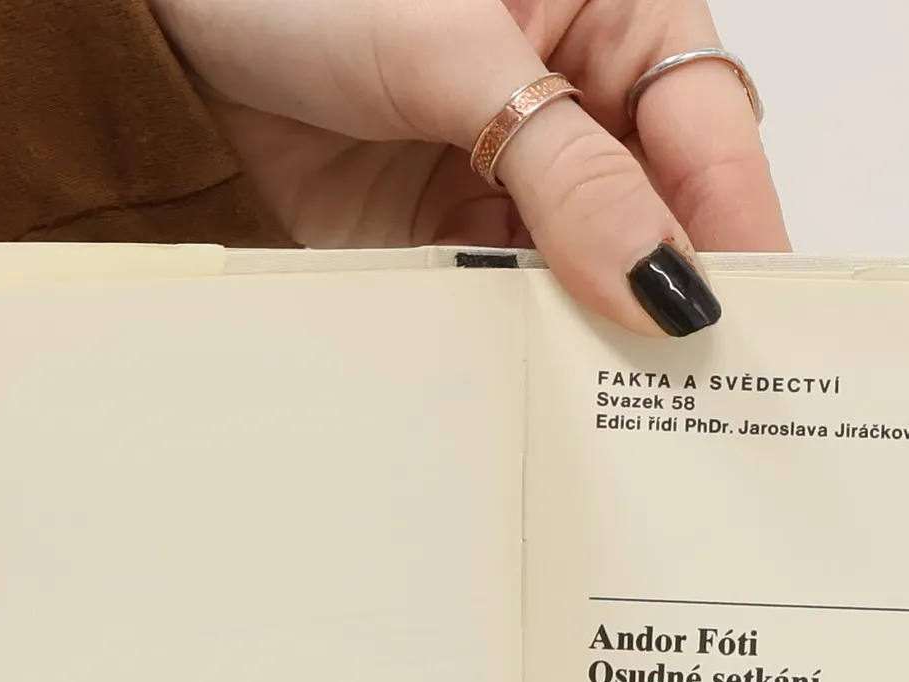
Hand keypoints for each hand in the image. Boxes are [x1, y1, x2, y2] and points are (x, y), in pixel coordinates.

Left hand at [149, 0, 788, 334]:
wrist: (165, 19)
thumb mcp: (452, 52)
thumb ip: (567, 171)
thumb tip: (661, 280)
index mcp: (613, 13)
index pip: (706, 127)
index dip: (736, 222)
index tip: (743, 316)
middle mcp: (579, 102)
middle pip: (663, 216)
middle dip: (675, 297)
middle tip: (700, 396)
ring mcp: (515, 181)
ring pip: (593, 279)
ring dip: (601, 341)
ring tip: (622, 415)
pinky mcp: (452, 243)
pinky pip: (513, 310)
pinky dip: (527, 353)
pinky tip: (544, 395)